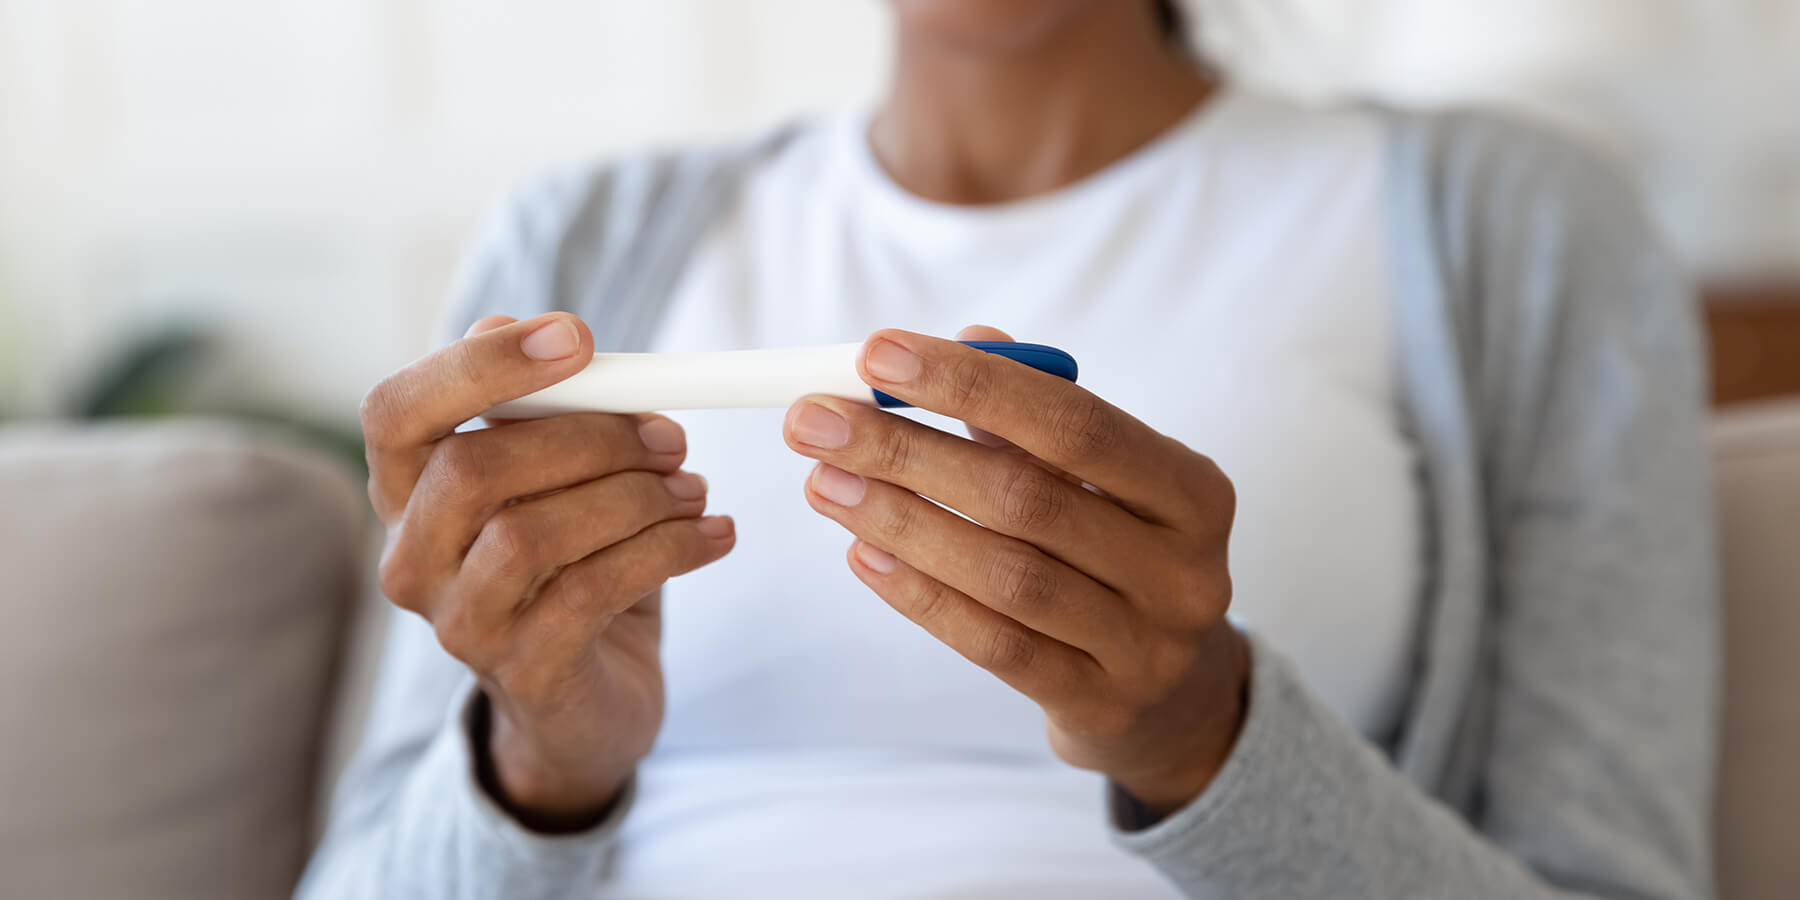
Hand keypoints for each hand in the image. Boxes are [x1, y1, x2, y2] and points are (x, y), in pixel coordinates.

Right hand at [362, 313, 734, 827]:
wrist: (591, 699)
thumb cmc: (573, 566)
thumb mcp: (561, 481)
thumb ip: (552, 414)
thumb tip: (556, 339)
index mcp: (408, 491)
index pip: (397, 411)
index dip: (478, 365)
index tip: (576, 336)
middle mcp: (412, 559)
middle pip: (473, 469)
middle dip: (588, 438)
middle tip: (670, 435)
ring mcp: (461, 623)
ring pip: (531, 534)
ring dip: (634, 498)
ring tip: (694, 490)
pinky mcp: (524, 671)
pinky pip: (592, 592)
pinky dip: (667, 550)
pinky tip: (713, 535)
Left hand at [783, 325, 1248, 815]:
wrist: (1168, 693)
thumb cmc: (1115, 553)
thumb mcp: (1096, 482)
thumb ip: (1034, 414)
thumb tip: (971, 336)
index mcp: (1192, 490)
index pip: (1076, 423)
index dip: (972, 384)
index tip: (875, 354)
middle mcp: (1183, 569)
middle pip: (1026, 497)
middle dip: (907, 451)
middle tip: (815, 422)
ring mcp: (1146, 645)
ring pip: (1005, 575)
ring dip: (900, 521)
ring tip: (823, 482)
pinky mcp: (1099, 704)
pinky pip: (994, 644)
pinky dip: (921, 595)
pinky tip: (863, 555)